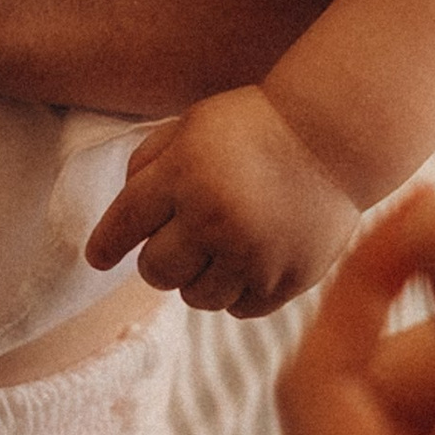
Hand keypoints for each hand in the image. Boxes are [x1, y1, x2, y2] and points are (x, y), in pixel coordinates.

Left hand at [86, 84, 360, 315]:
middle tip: (177, 242)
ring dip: (198, 279)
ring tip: (218, 251)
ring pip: (197, 299)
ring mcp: (253, 255)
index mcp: (183, 176)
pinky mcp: (287, 279)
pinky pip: (240, 309)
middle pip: (156, 272)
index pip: (125, 225)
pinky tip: (248, 262)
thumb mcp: (191, 125)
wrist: (336, 136)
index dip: (106, 245)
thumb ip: (148, 163)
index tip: (98, 258)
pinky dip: (237, 292)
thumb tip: (122, 220)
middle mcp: (214, 220)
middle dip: (159, 259)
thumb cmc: (255, 125)